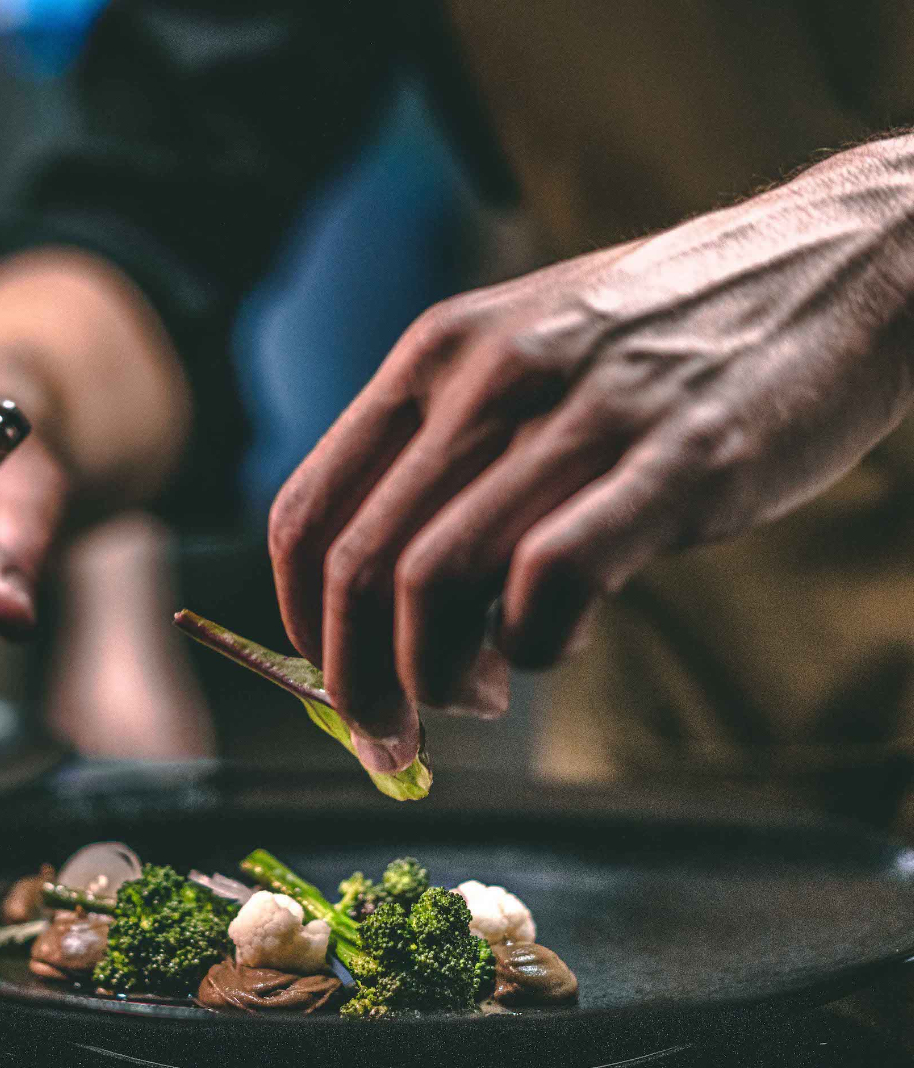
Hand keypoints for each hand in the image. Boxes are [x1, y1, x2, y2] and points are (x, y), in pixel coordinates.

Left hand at [270, 136, 913, 768]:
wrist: (834, 266)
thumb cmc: (659, 342)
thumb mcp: (523, 362)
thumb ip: (453, 464)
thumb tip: (396, 607)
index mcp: (432, 357)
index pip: (305, 512)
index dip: (299, 624)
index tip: (333, 680)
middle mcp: (485, 377)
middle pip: (357, 567)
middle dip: (356, 682)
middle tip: (389, 735)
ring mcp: (578, 415)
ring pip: (435, 581)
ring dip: (433, 677)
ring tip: (476, 697)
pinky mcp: (674, 461)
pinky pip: (551, 578)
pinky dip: (533, 644)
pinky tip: (555, 642)